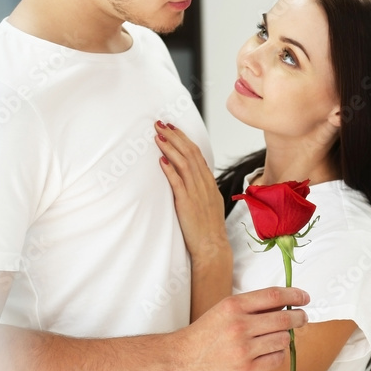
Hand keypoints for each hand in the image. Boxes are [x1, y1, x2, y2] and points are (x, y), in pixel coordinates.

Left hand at [154, 120, 228, 262]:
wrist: (212, 247)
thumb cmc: (208, 228)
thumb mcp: (209, 202)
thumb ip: (200, 187)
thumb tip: (190, 175)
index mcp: (208, 182)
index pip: (196, 153)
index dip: (183, 138)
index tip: (172, 128)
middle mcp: (203, 184)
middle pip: (189, 153)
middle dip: (175, 136)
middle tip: (161, 124)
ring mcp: (196, 193)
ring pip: (183, 163)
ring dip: (170, 147)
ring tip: (158, 136)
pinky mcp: (187, 203)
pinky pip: (178, 182)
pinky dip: (169, 169)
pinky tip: (161, 159)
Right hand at [172, 287, 309, 370]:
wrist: (180, 359)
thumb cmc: (203, 333)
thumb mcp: (223, 310)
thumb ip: (250, 306)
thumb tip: (283, 302)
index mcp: (233, 306)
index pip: (274, 296)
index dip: (295, 295)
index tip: (305, 297)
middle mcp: (240, 325)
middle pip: (284, 318)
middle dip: (299, 317)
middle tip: (303, 318)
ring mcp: (243, 349)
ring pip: (283, 340)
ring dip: (286, 338)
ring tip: (279, 337)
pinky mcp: (245, 370)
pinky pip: (276, 359)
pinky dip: (278, 354)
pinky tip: (271, 352)